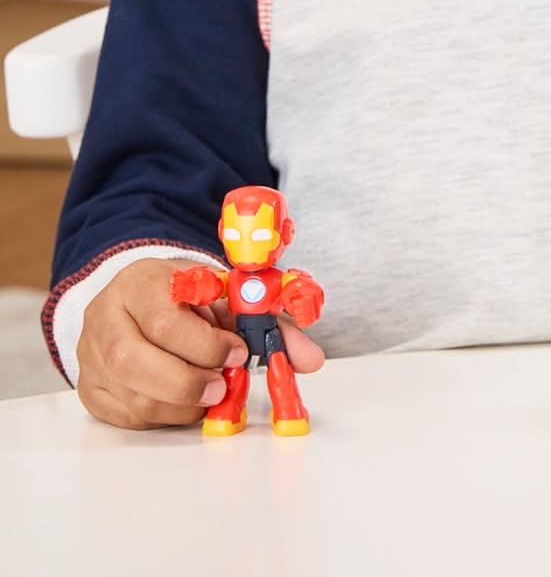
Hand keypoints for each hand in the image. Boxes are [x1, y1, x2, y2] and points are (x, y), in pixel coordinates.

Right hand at [75, 258, 322, 430]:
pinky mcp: (90, 389)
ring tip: (210, 394)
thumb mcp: (228, 294)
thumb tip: (311, 359)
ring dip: (179, 404)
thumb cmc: (190, 294)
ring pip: (130, 395)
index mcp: (141, 283)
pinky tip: (185, 402)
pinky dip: (162, 415)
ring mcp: (92, 356)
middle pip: (133, 362)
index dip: (205, 344)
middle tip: (223, 387)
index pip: (166, 320)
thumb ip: (270, 323)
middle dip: (187, 382)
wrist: (143, 294)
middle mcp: (106, 318)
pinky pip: (124, 416)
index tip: (238, 352)